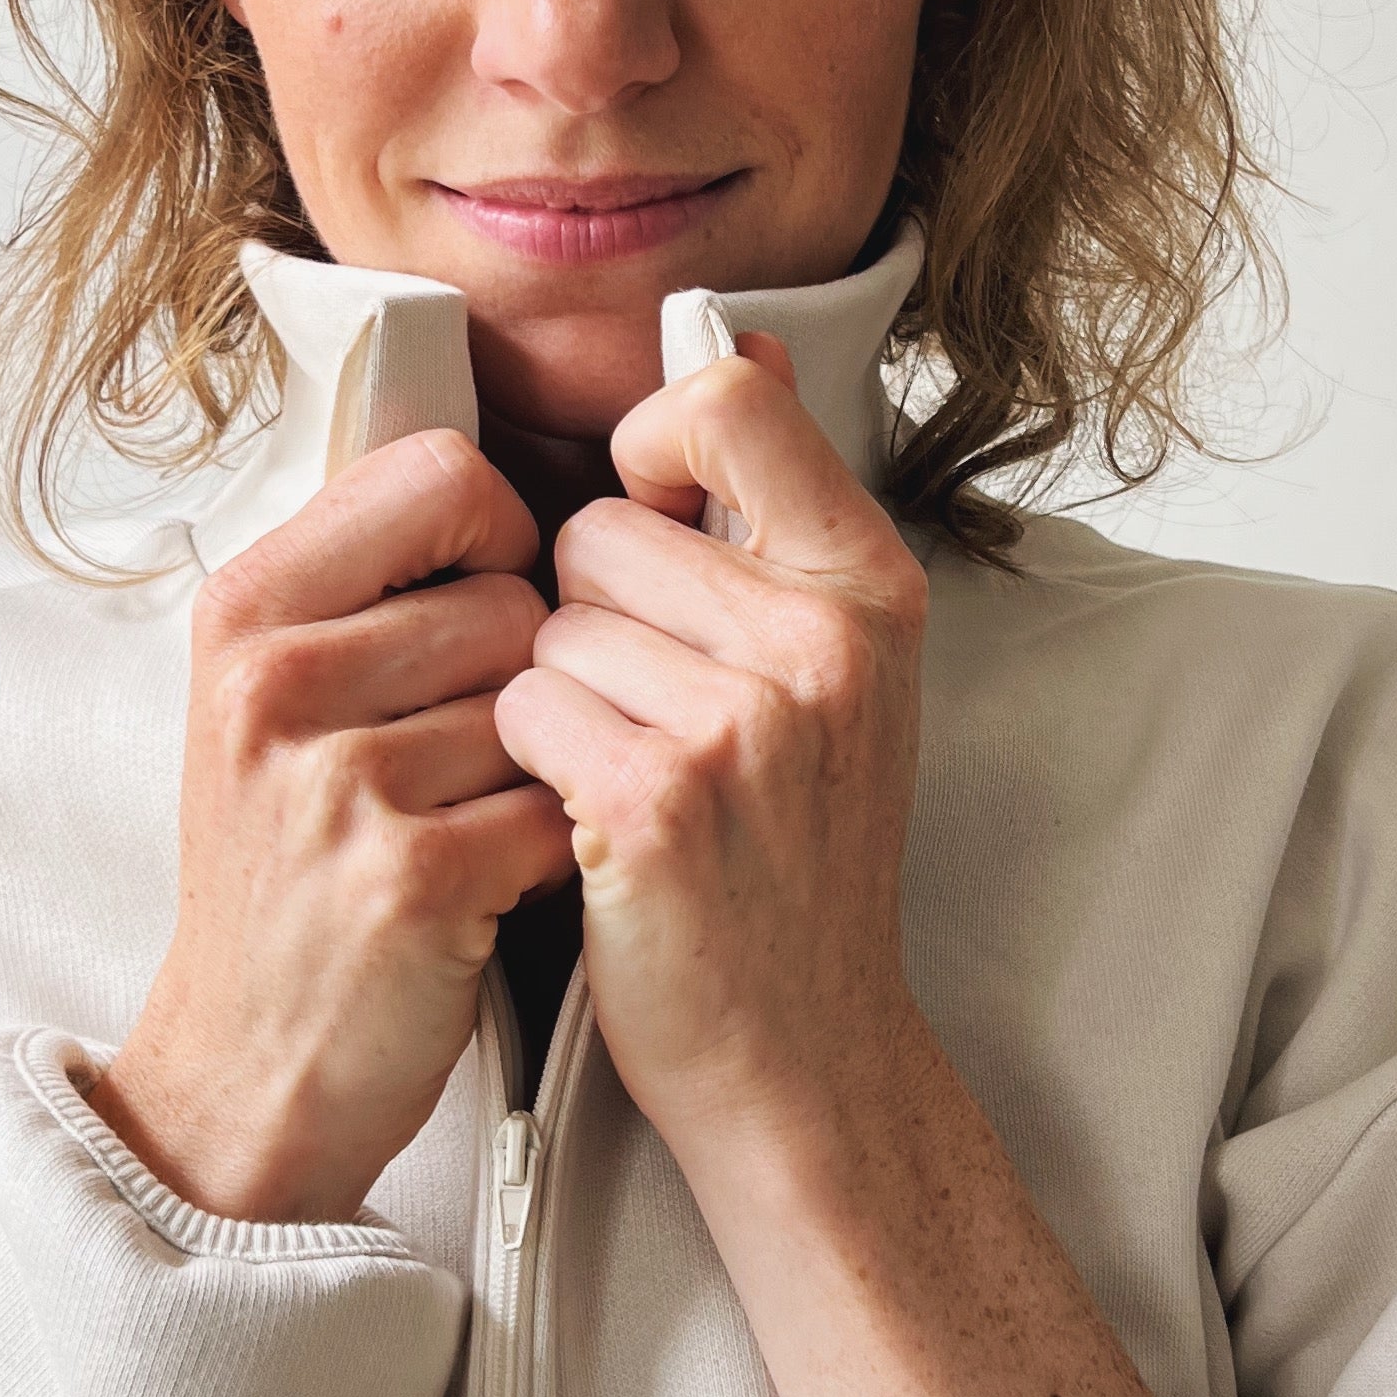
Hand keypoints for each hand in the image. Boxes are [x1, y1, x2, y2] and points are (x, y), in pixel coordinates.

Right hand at [88, 429, 571, 1219]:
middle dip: (521, 679)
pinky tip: (484, 887)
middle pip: (513, 596)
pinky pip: (557, 807)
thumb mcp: (270, 703)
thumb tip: (512, 481)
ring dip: (536, 770)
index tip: (480, 604)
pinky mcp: (410, 878)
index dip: (498, 534)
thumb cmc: (286, 874)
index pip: (440, 473)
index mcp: (243, 611)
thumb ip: (364, 586)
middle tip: (452, 762)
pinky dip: (544, 853)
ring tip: (460, 825)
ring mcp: (338, 781)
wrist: (242, 1070)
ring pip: (547, 702)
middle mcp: (274, 682)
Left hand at [492, 339, 931, 1189]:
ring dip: (556, 694)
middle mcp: (822, 643)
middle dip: (588, 606)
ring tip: (628, 769)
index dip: (655, 444)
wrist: (805, 1052)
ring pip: (549, 620)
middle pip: (601, 522)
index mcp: (870, 588)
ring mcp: (745, 724)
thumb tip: (738, 344)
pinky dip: (531, 761)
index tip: (654, 515)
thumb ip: (781, 515)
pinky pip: (525, 705)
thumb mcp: (838, 669)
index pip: (730, 402)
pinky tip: (590, 817)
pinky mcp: (659, 802)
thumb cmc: (797, 857)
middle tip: (650, 705)